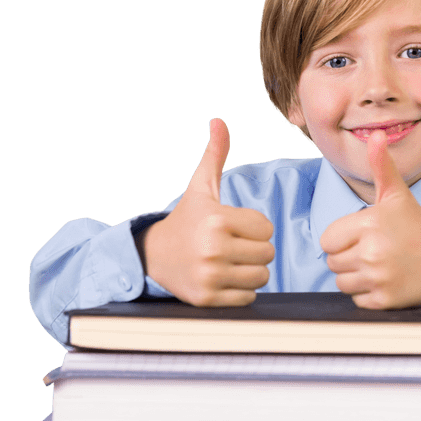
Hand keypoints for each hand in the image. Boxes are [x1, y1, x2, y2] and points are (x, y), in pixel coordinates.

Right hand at [140, 118, 274, 305]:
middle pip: (266, 252)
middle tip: (231, 245)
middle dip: (254, 249)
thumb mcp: (200, 187)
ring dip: (250, 270)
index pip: (265, 227)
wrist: (154, 256)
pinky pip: (248, 297)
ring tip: (229, 261)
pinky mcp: (208, 299)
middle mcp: (213, 249)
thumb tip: (219, 121)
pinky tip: (222, 278)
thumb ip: (215, 155)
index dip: (253, 226)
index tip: (233, 226)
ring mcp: (210, 276)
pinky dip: (240, 291)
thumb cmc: (187, 220)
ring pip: (261, 276)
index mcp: (217, 219)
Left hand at [320, 130, 420, 308]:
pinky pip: (356, 299)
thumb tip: (375, 135)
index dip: (342, 238)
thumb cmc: (419, 228)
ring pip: (341, 282)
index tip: (363, 236)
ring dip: (355, 277)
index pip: (327, 240)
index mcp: (370, 223)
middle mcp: (372, 251)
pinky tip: (386, 281)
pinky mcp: (384, 300)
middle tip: (375, 252)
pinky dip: (367, 294)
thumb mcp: (398, 196)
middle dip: (348, 258)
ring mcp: (378, 277)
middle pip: (332, 262)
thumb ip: (382, 166)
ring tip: (379, 266)